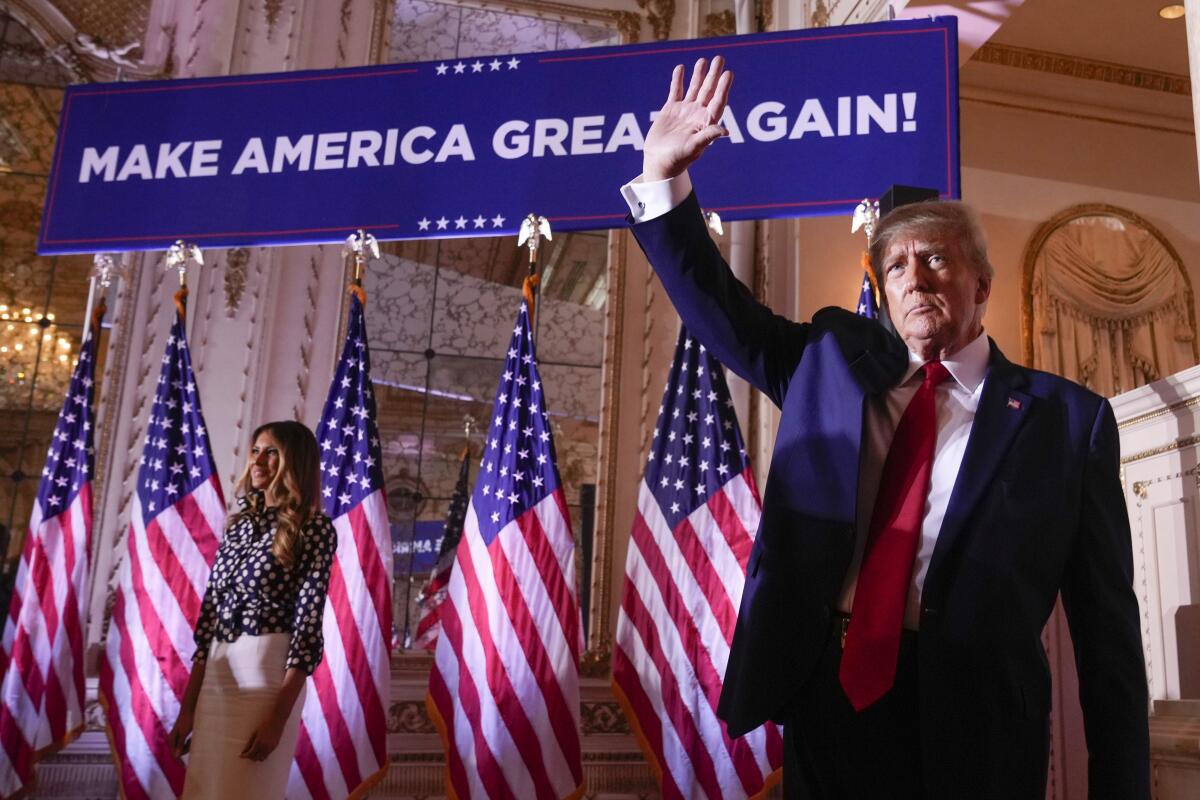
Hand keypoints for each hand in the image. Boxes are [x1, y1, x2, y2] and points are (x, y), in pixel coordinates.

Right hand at [168, 708, 193, 757]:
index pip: (174, 755)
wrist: (190, 707)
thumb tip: (176, 756)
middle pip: (179, 751)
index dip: (179, 761)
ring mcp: (177, 737)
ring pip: (183, 747)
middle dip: (187, 750)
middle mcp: (172, 739)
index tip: (185, 767)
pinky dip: (190, 742)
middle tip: (194, 742)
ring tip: (194, 737)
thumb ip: (180, 743)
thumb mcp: (185, 732)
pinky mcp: (182, 734)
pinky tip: (193, 737)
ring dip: (189, 745)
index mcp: (171, 739)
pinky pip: (186, 743)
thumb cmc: (188, 719)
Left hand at [240, 716, 284, 761]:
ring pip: (262, 758)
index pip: (250, 754)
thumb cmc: (264, 724)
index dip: (244, 756)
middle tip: (247, 753)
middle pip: (256, 758)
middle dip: (250, 757)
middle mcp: (265, 747)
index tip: (240, 755)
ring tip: (254, 752)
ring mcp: (271, 748)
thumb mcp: (254, 733)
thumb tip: (243, 752)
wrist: (277, 720)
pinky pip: (267, 755)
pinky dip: (262, 755)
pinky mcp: (275, 747)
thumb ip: (249, 744)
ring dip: (257, 757)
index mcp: (259, 743)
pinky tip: (260, 750)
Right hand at [642, 56, 732, 181]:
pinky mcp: (670, 110)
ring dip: (699, 75)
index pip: (718, 101)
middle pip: (708, 91)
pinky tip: (681, 69)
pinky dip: (677, 80)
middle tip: (720, 59)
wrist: (659, 162)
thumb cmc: (678, 159)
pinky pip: (675, 91)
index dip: (724, 87)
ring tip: (703, 60)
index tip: (728, 73)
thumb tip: (725, 131)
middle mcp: (697, 115)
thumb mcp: (694, 148)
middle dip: (714, 75)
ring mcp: (684, 111)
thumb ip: (708, 136)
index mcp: (706, 123)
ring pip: (693, 89)